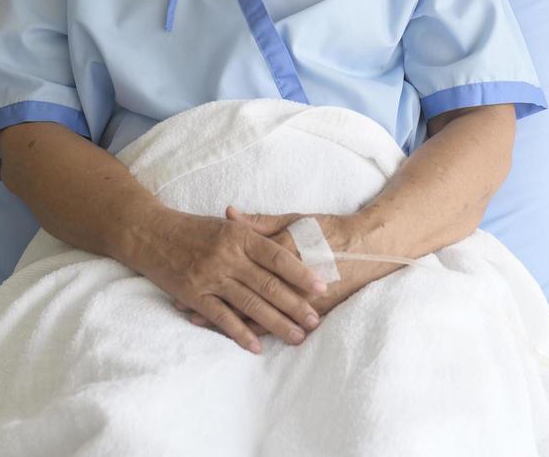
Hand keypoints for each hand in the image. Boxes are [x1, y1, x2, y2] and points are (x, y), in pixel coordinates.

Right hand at [134, 207, 327, 354]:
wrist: (149, 233)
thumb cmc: (192, 228)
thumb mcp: (227, 224)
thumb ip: (255, 232)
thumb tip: (289, 240)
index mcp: (239, 235)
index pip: (278, 257)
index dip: (301, 273)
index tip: (322, 287)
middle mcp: (227, 256)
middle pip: (269, 285)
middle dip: (295, 305)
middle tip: (315, 321)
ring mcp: (210, 277)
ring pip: (250, 304)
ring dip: (276, 323)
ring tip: (296, 337)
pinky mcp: (194, 295)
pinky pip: (222, 318)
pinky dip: (240, 333)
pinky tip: (257, 346)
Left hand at [173, 207, 402, 332]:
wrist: (367, 249)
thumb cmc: (328, 230)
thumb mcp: (295, 219)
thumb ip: (261, 221)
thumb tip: (230, 213)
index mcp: (283, 247)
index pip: (242, 258)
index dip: (213, 264)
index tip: (187, 265)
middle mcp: (288, 276)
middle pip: (243, 287)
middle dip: (211, 293)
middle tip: (181, 296)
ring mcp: (298, 298)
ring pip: (256, 311)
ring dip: (224, 316)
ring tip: (195, 317)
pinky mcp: (307, 312)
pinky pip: (274, 325)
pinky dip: (251, 330)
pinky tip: (232, 335)